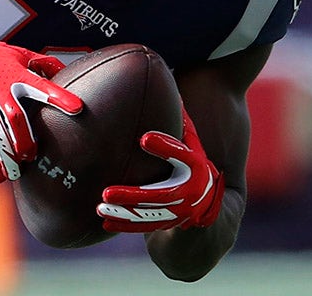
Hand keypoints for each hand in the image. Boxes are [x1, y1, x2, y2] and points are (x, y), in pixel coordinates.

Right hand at [0, 23, 82, 181]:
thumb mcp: (18, 54)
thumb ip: (43, 64)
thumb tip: (66, 72)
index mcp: (16, 76)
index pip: (41, 87)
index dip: (59, 98)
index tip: (77, 108)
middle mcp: (0, 92)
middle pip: (16, 119)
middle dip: (26, 140)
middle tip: (32, 154)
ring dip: (8, 156)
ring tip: (18, 169)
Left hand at [96, 107, 223, 231]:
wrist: (210, 200)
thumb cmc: (193, 162)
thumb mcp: (193, 142)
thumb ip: (181, 122)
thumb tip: (165, 85)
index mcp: (196, 167)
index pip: (182, 155)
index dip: (165, 146)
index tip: (144, 138)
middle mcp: (190, 192)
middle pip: (159, 195)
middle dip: (132, 195)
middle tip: (106, 193)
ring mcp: (179, 210)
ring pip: (149, 215)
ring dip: (124, 213)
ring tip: (101, 207)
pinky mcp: (169, 221)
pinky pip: (146, 226)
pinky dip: (126, 224)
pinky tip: (106, 221)